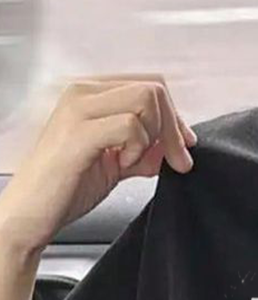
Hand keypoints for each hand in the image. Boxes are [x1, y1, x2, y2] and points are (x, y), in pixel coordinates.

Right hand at [0, 75, 196, 262]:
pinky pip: (131, 126)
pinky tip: (121, 165)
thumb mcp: (115, 165)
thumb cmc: (65, 187)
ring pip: (146, 100)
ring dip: (153, 138)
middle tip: (175, 161)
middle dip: (174, 128)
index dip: (174, 117)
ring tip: (131, 162)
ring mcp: (80, 108)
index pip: (148, 85)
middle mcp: (83, 92)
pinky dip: (138, 149)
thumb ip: (143, 152)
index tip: (183, 148)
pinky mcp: (80, 132)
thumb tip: (173, 148)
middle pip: (153, 88)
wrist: (32, 214)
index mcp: (91, 95)